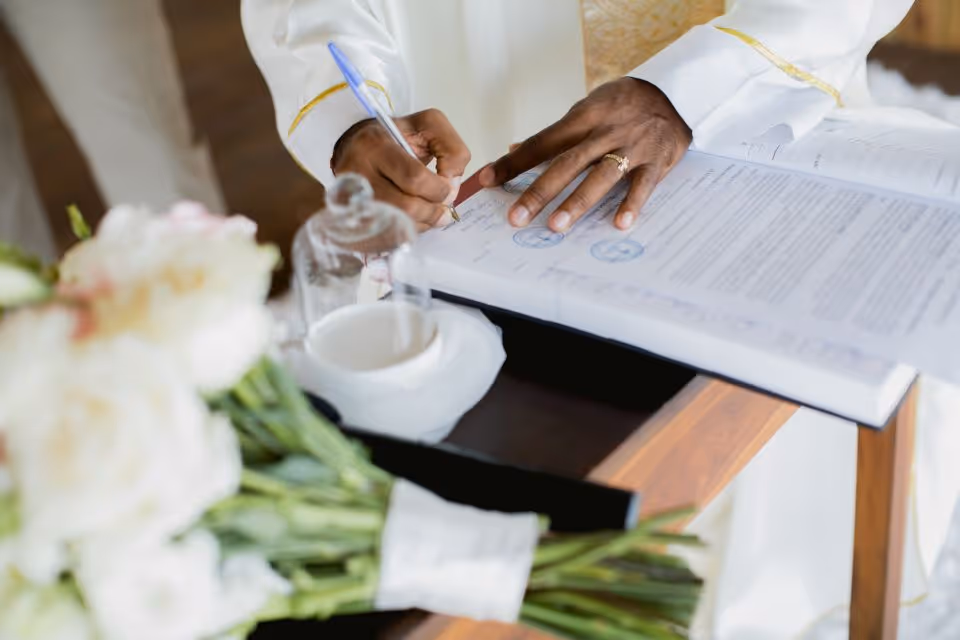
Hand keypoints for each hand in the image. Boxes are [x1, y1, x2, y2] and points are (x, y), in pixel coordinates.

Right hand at [331, 109, 470, 231]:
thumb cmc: (394, 138)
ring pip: (396, 227)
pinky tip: (411, 220)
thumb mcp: (427, 126)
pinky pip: (385, 239)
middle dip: (433, 211)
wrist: (355, 148)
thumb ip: (451, 148)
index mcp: (375, 146)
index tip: (447, 188)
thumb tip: (452, 183)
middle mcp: (357, 174)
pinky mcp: (350, 222)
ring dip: (422, 224)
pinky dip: (406, 233)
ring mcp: (349, 202)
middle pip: (406, 208)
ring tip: (429, 213)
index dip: (439, 190)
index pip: (415, 178)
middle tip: (442, 208)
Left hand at [478, 78, 690, 230]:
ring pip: (601, 175)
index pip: (541, 143)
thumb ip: (553, 135)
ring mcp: (631, 146)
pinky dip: (632, 203)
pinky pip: (643, 184)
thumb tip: (513, 149)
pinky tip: (619, 223)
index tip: (486, 181)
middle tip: (516, 217)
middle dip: (539, 191)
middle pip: (567, 163)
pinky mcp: (656, 160)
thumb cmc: (620, 106)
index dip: (513, 163)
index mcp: (582, 118)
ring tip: (556, 226)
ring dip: (577, 201)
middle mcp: (604, 131)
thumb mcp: (586, 110)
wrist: (673, 92)